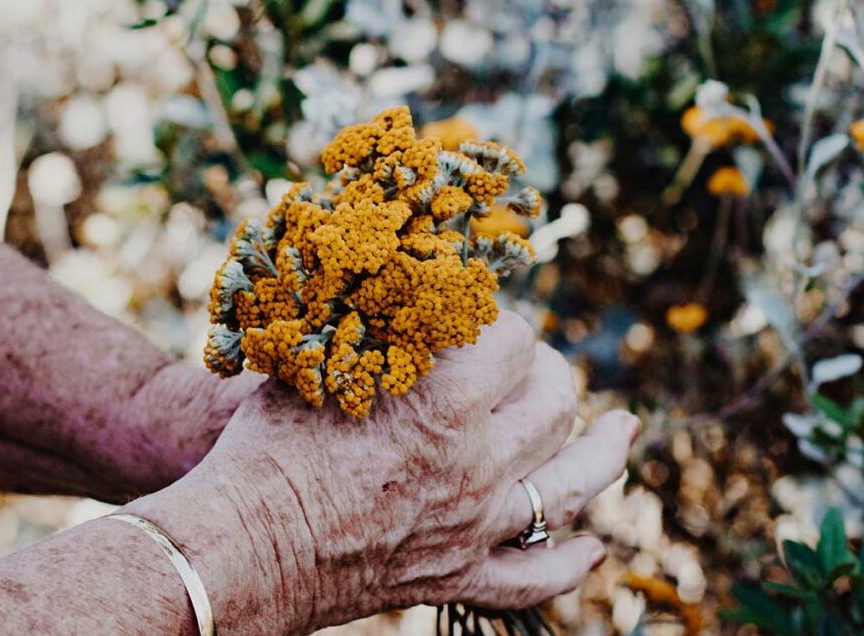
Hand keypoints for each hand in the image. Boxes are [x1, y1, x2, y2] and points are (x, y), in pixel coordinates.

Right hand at [128, 311, 638, 634]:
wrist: (239, 548)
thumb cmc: (267, 449)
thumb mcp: (320, 368)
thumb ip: (374, 330)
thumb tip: (403, 285)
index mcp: (444, 403)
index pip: (514, 341)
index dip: (503, 322)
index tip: (486, 319)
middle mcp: (477, 464)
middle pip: (556, 403)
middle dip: (552, 371)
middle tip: (536, 364)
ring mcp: (475, 527)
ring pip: (572, 486)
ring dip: (604, 452)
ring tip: (624, 431)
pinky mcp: (458, 577)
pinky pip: (536, 576)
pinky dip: (571, 559)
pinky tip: (594, 544)